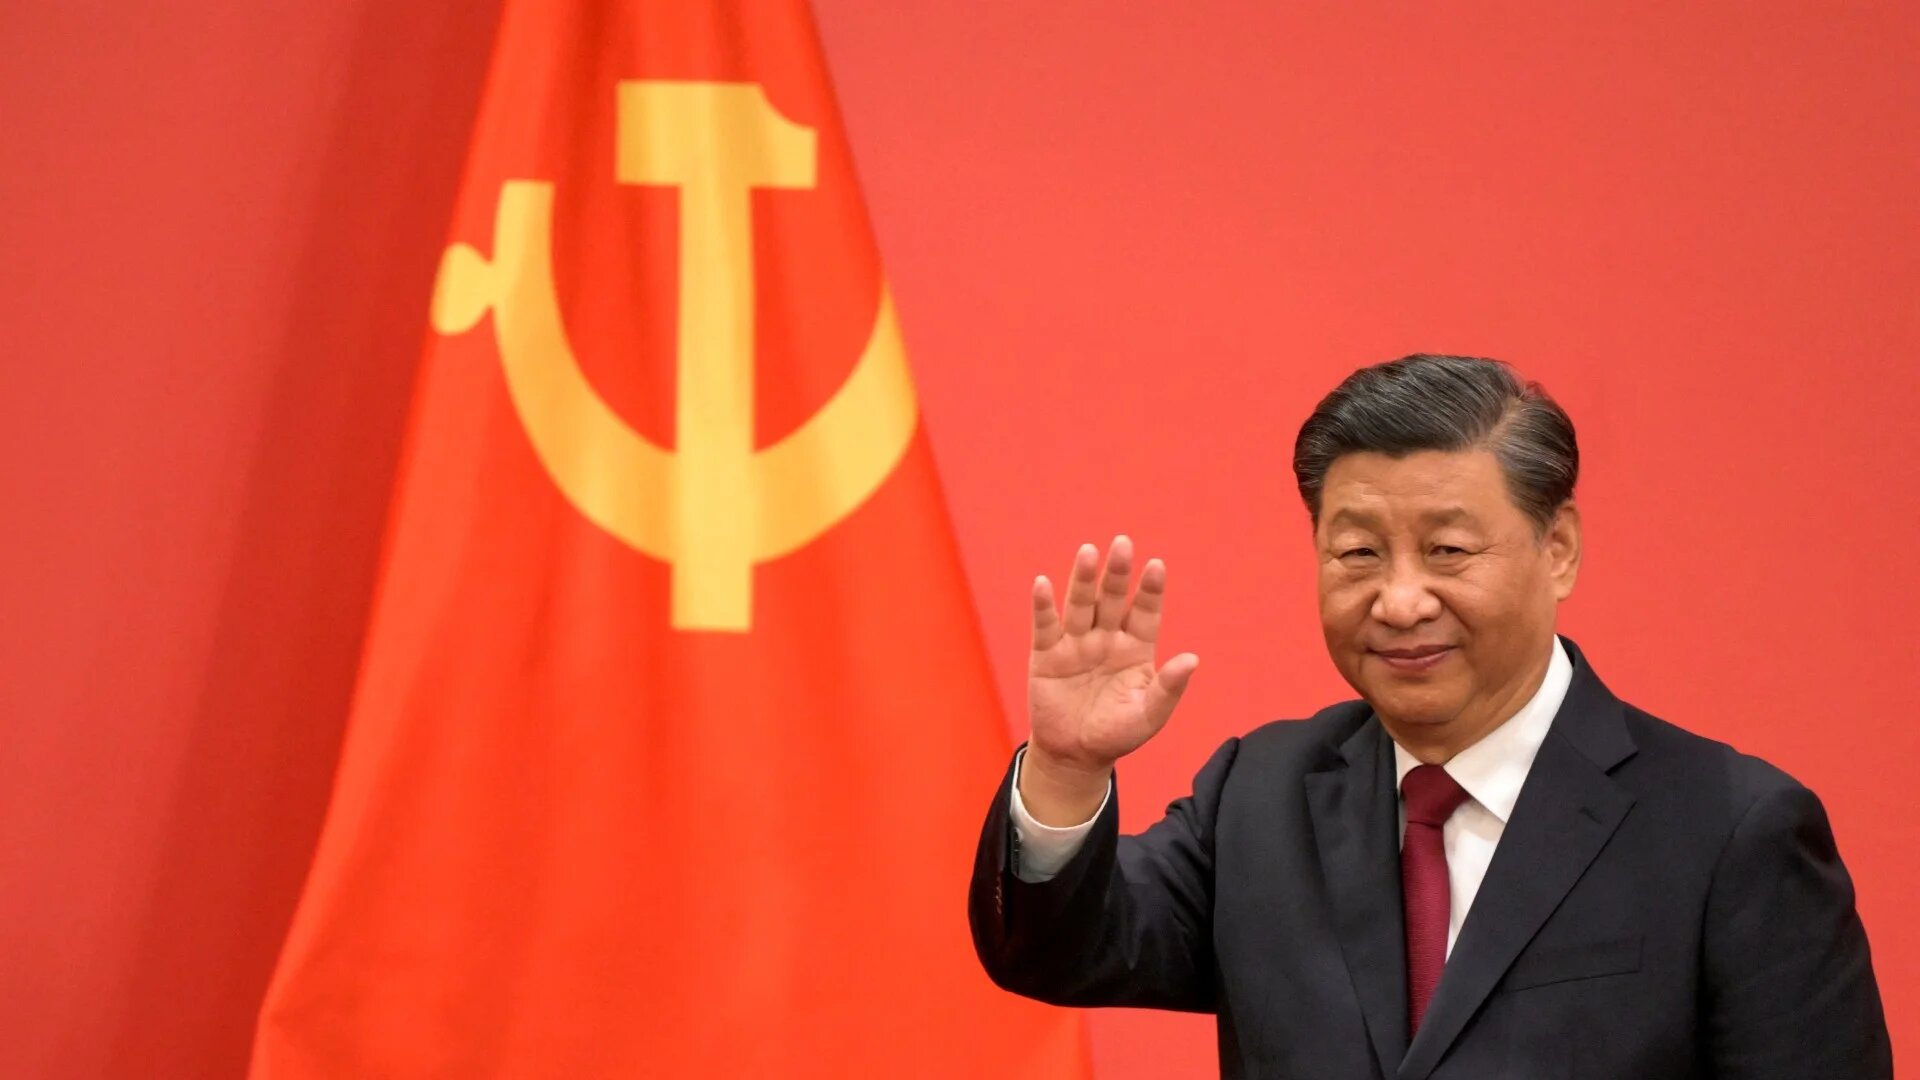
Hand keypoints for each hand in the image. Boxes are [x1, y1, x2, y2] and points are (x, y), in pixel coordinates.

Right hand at [1020, 536, 1198, 823]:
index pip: (1145, 612)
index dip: (1150, 590)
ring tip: (1089, 553)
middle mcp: (1106, 638)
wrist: (1075, 755)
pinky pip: (1046, 625)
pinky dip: (1044, 605)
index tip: (1156, 566)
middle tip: (1123, 544)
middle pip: (1112, 599)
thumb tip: (1192, 659)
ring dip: (1084, 579)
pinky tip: (1044, 584)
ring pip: (1081, 604)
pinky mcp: (1047, 654)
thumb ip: (1169, 687)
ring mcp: (1076, 643)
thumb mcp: (1149, 714)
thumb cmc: (1117, 734)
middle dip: (1117, 573)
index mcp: (1136, 648)